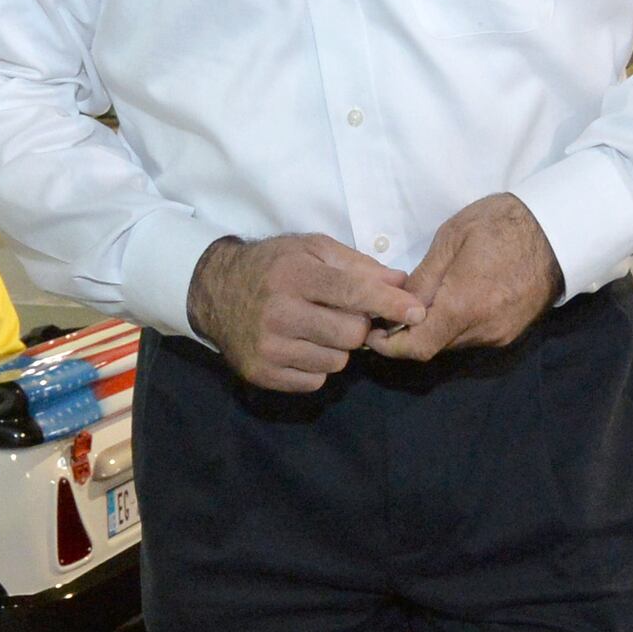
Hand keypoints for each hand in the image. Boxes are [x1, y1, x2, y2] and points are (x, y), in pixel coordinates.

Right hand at [187, 234, 426, 391]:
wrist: (215, 291)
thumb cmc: (273, 266)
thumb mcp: (311, 249)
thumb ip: (358, 265)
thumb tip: (401, 283)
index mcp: (294, 275)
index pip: (353, 292)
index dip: (390, 302)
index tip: (417, 311)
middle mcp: (278, 312)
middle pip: (351, 334)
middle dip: (358, 326)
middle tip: (343, 315)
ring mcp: (268, 347)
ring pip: (336, 362)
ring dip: (337, 348)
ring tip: (317, 330)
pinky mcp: (261, 372)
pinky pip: (314, 382)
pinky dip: (316, 367)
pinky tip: (301, 346)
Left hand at [364, 193, 563, 361]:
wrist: (557, 228)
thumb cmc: (501, 224)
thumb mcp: (451, 239)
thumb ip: (423, 279)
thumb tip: (397, 306)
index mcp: (464, 306)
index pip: (417, 347)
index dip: (390, 346)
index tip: (373, 332)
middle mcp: (483, 329)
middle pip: (433, 345)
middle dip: (410, 332)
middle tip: (394, 307)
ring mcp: (500, 334)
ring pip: (453, 341)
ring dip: (435, 327)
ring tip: (428, 297)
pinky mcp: (511, 331)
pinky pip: (473, 336)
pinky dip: (457, 323)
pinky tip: (457, 298)